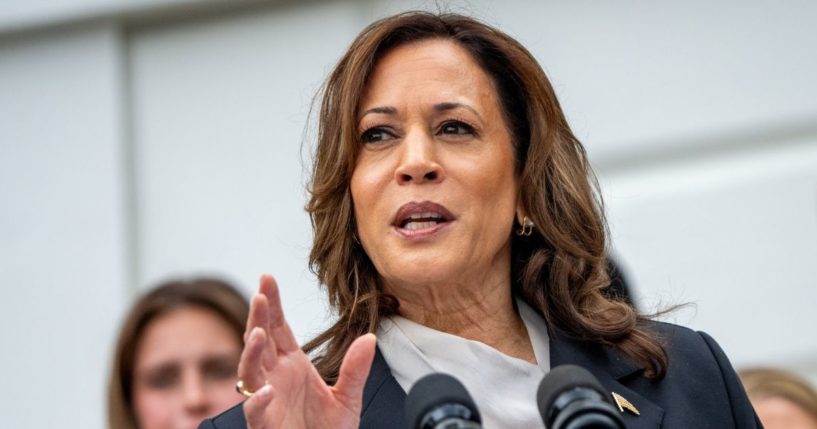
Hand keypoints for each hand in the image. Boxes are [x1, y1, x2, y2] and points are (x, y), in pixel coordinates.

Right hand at [238, 274, 375, 428]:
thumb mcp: (348, 397)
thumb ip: (356, 369)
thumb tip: (370, 338)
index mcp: (292, 365)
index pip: (278, 327)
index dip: (272, 303)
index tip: (267, 278)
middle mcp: (274, 377)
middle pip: (260, 340)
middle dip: (258, 317)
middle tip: (260, 294)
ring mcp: (266, 399)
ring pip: (250, 371)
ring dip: (251, 352)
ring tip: (258, 333)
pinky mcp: (263, 424)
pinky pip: (255, 410)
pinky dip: (259, 400)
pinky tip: (268, 389)